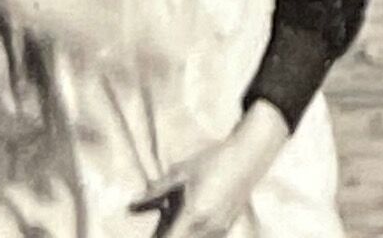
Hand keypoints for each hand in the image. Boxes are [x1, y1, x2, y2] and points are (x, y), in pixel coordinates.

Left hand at [137, 105, 291, 237]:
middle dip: (167, 236)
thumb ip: (156, 191)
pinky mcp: (227, 227)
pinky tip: (190, 220)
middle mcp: (207, 229)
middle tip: (161, 225)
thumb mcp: (182, 172)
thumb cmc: (214, 159)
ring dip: (181, 234)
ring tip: (174, 220)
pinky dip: (194, 234)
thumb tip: (132, 203)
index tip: (151, 235)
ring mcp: (219, 230)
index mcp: (193, 216)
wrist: (250, 153)